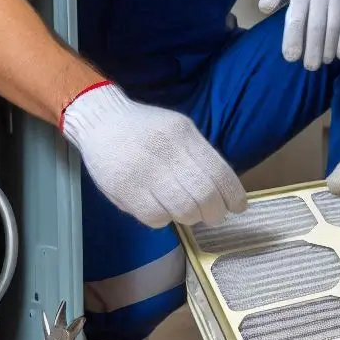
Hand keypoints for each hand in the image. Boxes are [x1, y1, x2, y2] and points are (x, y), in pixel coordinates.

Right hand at [60, 82, 248, 228]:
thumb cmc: (146, 128)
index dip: (233, 195)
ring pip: (182, 209)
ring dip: (190, 217)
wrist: (101, 120)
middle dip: (215, 212)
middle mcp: (166, 151)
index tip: (238, 207)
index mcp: (184, 134)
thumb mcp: (180, 130)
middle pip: (204, 194)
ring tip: (188, 213)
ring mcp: (143, 171)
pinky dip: (164, 219)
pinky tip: (161, 210)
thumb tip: (223, 190)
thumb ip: (199, 156)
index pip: (219, 171)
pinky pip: (154, 217)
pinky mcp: (123, 188)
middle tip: (214, 216)